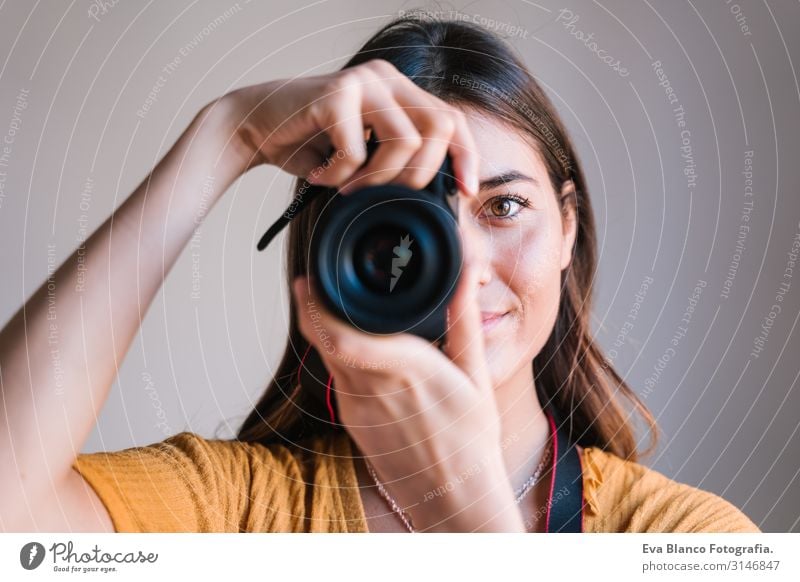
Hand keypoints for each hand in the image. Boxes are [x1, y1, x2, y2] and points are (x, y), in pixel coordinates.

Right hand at [219, 58, 479, 195]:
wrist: (256, 127)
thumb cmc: (311, 145)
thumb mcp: (365, 155)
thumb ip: (397, 160)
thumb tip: (441, 194)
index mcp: (400, 91)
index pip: (452, 118)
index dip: (466, 156)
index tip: (468, 190)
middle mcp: (386, 77)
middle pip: (439, 128)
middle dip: (419, 174)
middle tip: (384, 193)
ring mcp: (363, 81)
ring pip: (405, 142)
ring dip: (377, 179)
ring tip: (347, 187)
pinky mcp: (337, 93)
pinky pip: (358, 151)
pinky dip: (339, 175)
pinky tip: (320, 174)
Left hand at [291, 236, 523, 531]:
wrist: (453, 498)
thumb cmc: (472, 438)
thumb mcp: (477, 377)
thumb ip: (464, 322)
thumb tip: (466, 276)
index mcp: (409, 370)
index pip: (344, 338)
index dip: (316, 308)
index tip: (307, 282)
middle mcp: (375, 389)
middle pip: (325, 342)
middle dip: (311, 309)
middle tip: (309, 283)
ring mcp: (358, 409)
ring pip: (326, 358)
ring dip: (321, 331)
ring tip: (328, 304)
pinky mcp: (352, 421)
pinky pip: (336, 378)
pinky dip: (335, 356)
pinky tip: (350, 344)